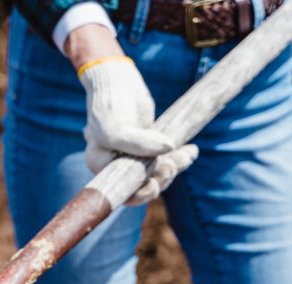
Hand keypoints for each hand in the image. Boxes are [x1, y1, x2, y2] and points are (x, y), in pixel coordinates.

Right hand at [78, 56, 197, 204]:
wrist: (117, 81)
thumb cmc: (110, 104)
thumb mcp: (117, 127)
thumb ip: (138, 143)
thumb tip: (169, 149)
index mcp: (100, 165)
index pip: (120, 191)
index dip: (139, 195)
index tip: (154, 185)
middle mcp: (115, 165)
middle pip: (141, 185)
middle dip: (161, 178)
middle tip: (172, 164)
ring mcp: (133, 156)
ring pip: (157, 173)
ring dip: (174, 166)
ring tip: (187, 155)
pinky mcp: (149, 146)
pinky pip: (165, 159)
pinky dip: (179, 157)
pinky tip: (191, 151)